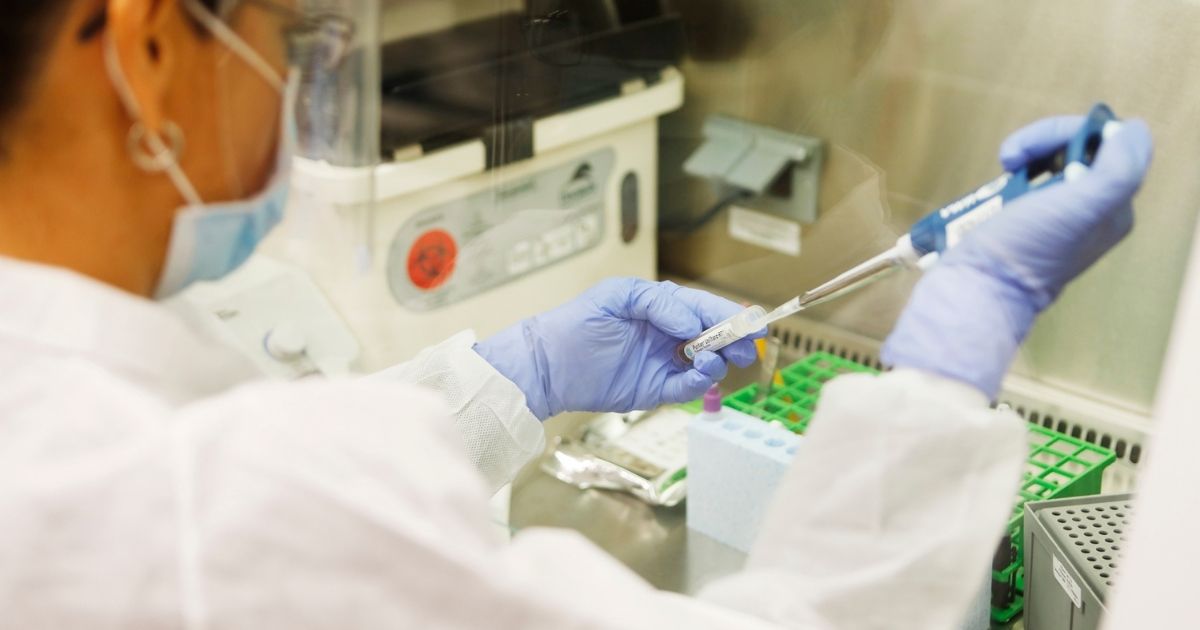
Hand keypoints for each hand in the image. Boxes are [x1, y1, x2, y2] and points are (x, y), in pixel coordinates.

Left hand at [476, 278, 761, 419]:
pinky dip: (700, 382)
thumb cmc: (577, 323)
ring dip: (719, 361)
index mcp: (661, 307)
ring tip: (719, 359)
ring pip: (705, 363)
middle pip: (713, 337)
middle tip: (748, 346)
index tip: (750, 321)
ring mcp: (663, 363)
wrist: (548, 364)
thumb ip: (659, 303)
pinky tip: (702, 373)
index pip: (703, 307)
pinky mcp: (654, 390)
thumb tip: (692, 322)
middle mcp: (668, 335)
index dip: (729, 314)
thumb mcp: (617, 297)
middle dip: (734, 339)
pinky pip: (686, 388)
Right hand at [882, 115, 1152, 398]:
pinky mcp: (1022, 221)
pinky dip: (1010, 176)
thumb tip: (1128, 130)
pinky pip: (1025, 181)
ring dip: (1024, 156)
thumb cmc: (1025, 251)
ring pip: (1049, 161)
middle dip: (1041, 142)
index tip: (1034, 149)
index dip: (1068, 133)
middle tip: (1010, 158)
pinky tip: (997, 186)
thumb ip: (1120, 167)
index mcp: (1112, 208)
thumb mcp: (1085, 206)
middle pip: (1076, 148)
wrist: (975, 288)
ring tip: (1004, 168)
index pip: (1104, 142)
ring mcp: (1053, 217)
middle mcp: (1088, 212)